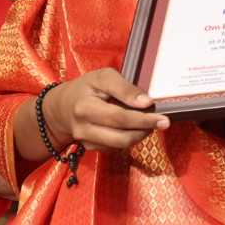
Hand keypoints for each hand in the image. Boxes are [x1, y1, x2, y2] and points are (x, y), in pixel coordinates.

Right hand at [38, 69, 168, 153]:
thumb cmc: (86, 87)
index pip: (119, 117)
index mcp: (85, 107)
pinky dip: (129, 138)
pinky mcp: (89, 147)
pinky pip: (114, 147)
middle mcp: (83, 128)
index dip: (143, 119)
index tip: (163, 117)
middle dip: (145, 130)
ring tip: (150, 123)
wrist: (60, 107)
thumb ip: (124, 88)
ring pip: (119, 145)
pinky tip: (135, 127)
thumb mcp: (103, 77)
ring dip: (139, 135)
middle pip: (121, 137)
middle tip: (163, 122)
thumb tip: (146, 102)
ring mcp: (86, 141)